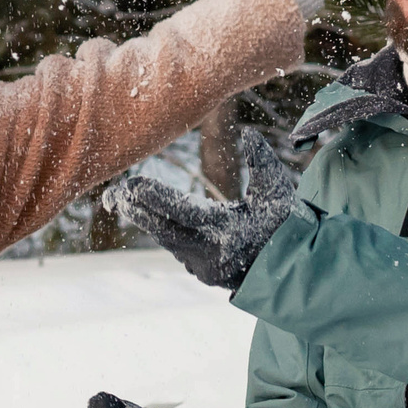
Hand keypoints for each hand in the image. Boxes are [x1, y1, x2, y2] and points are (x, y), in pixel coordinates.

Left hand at [100, 129, 301, 291]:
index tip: (131, 184)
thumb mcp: (278, 192)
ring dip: (143, 219)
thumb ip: (262, 162)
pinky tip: (143, 213)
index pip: (184, 212)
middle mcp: (210, 254)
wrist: (294, 273)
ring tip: (120, 198)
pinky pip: (175, 247)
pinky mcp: (202, 273)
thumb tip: (248, 134)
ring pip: (166, 239)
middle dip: (136, 209)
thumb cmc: (286, 228)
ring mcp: (203, 267)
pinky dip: (160, 229)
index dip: (155, 198)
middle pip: (163, 229)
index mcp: (228, 232)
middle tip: (112, 192)